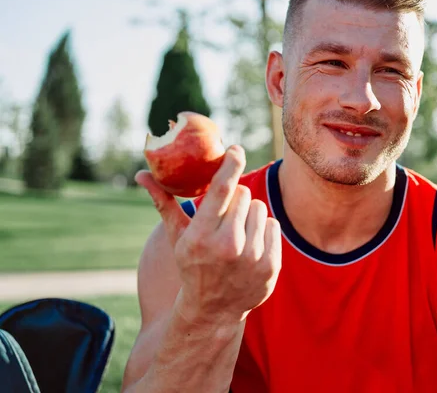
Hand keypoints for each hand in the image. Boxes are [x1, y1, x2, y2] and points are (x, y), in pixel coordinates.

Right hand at [135, 145, 281, 322]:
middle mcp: (228, 247)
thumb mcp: (177, 237)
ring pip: (260, 208)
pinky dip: (264, 230)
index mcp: (201, 237)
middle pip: (243, 195)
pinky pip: (274, 226)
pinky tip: (251, 245)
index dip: (230, 164)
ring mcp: (252, 258)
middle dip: (235, 199)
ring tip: (237, 233)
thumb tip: (141, 175)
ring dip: (250, 214)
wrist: (213, 310)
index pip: (221, 190)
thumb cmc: (193, 266)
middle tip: (227, 216)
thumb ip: (163, 203)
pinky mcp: (271, 265)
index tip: (235, 149)